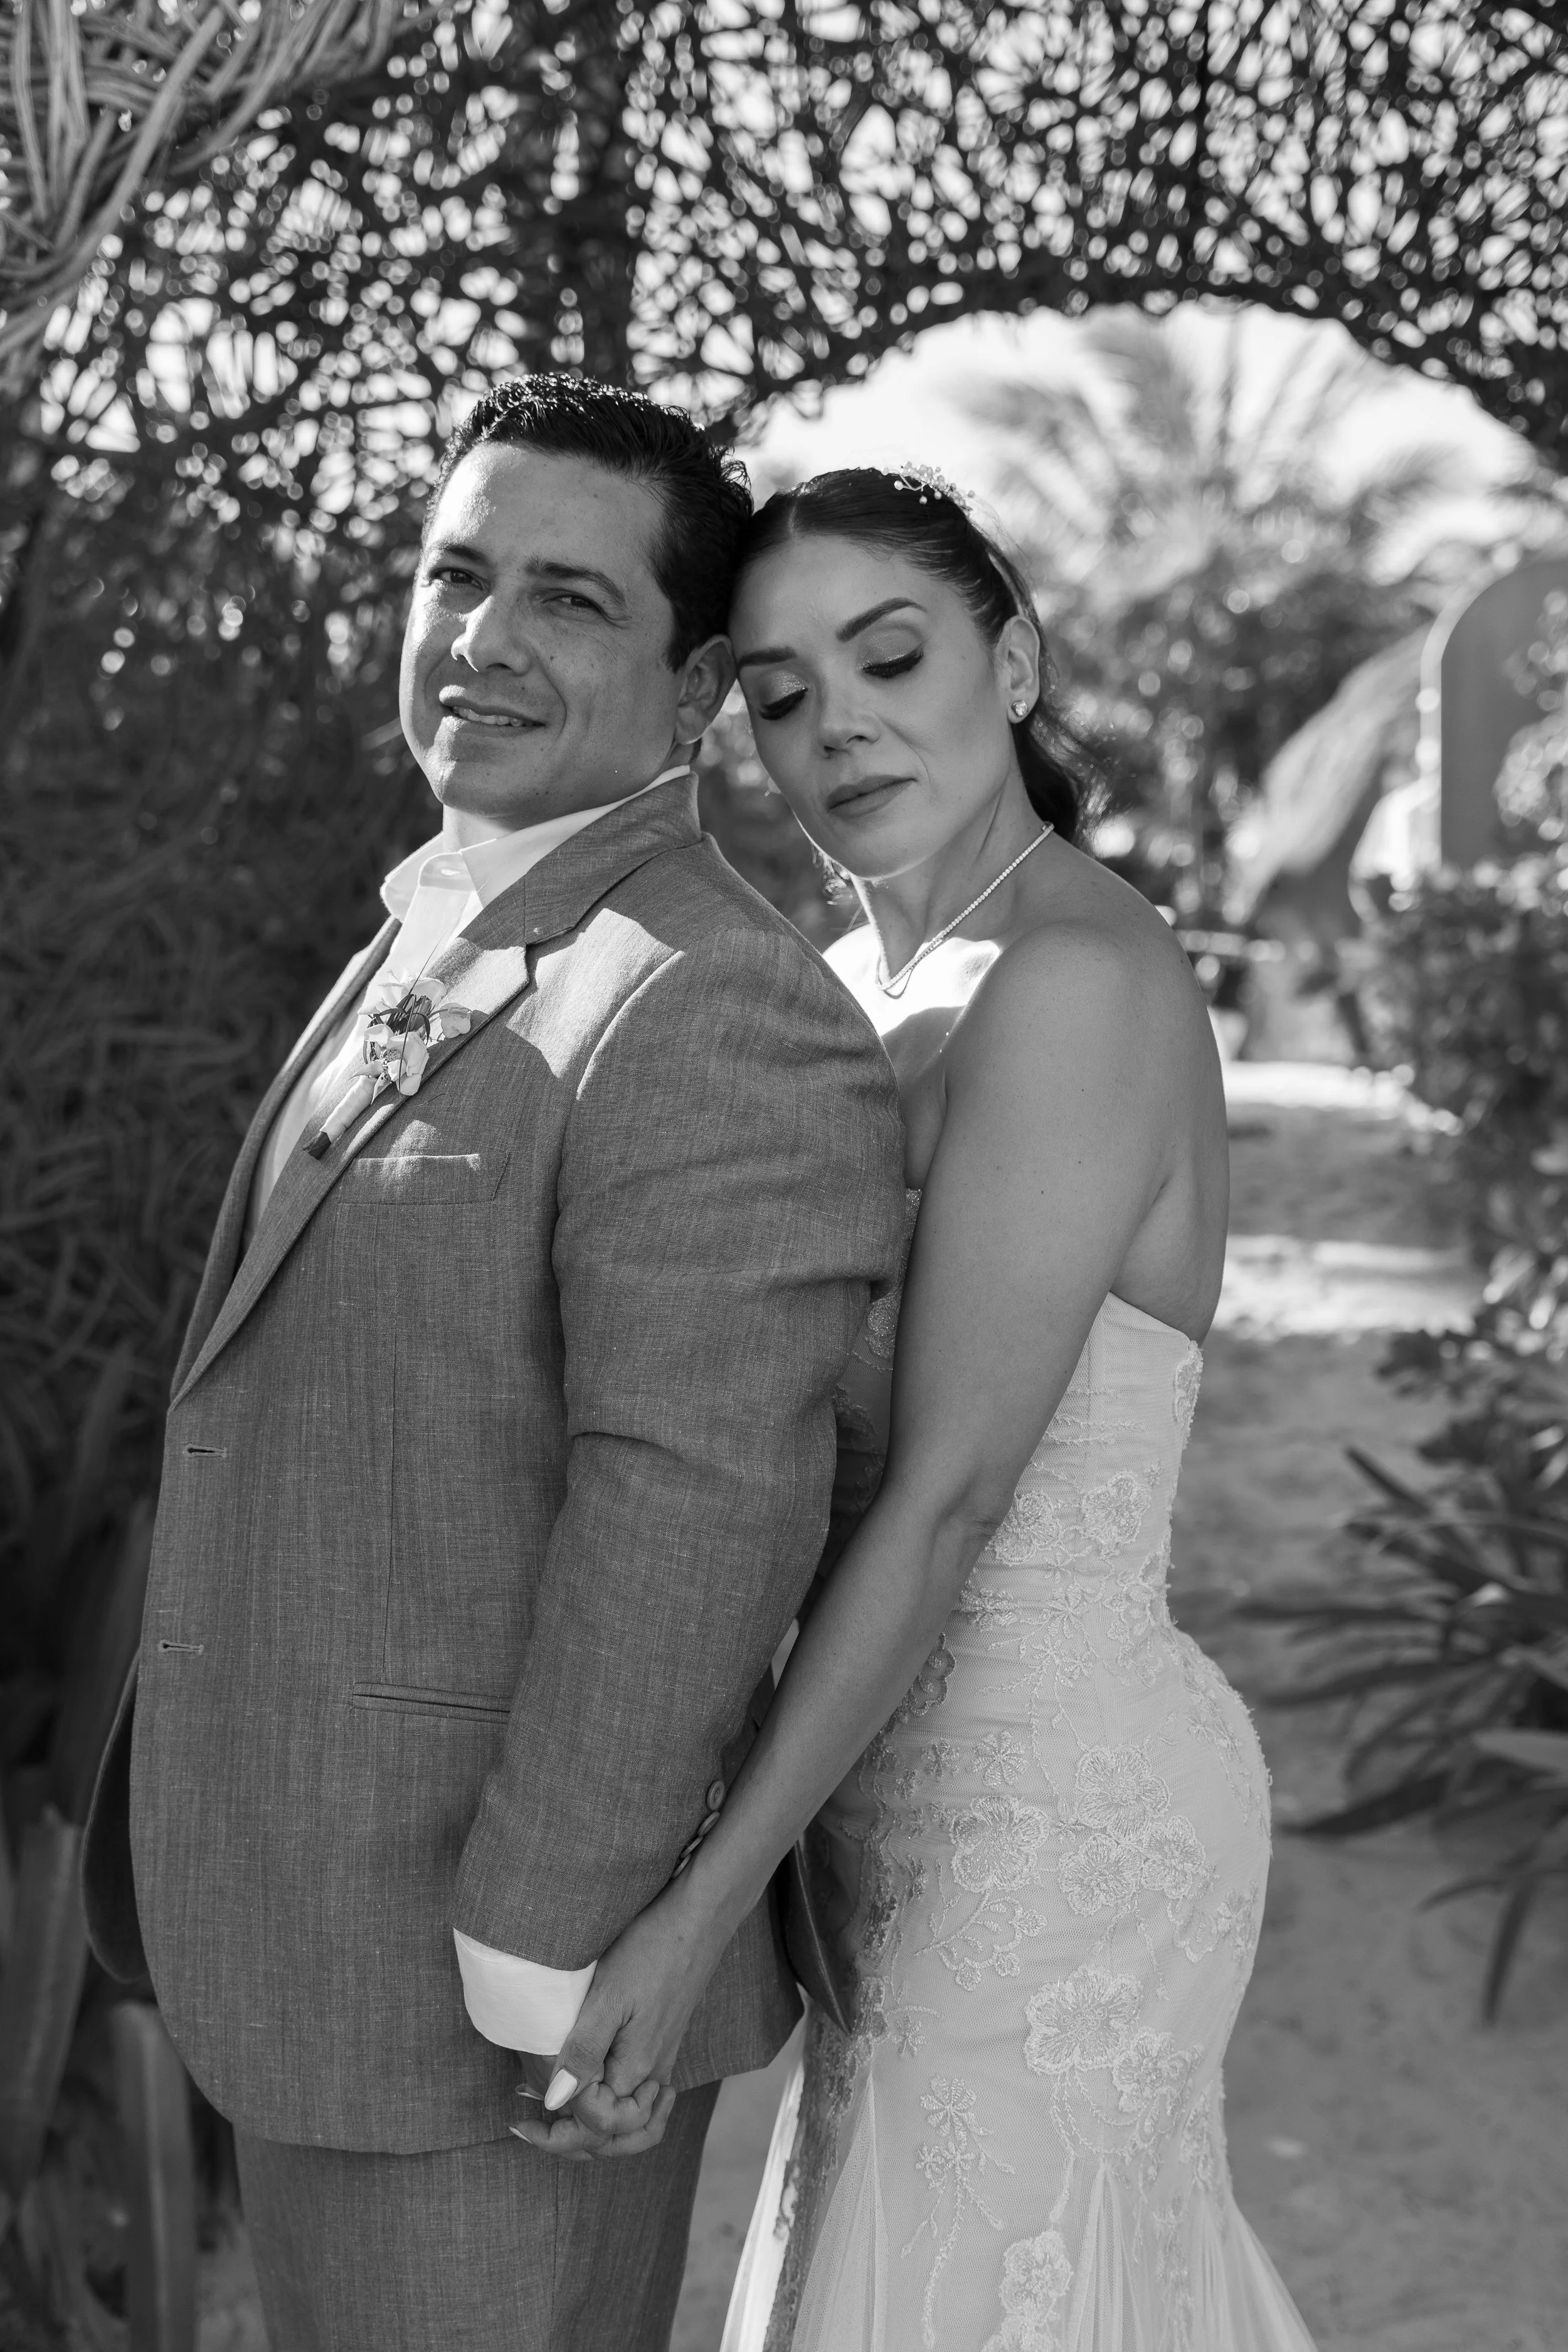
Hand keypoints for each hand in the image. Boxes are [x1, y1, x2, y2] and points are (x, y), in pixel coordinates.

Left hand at [509, 1881, 726, 2160]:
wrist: (699, 1919)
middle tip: (529, 2127)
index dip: (557, 2126)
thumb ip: (584, 2051)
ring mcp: (660, 2061)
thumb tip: (554, 2102)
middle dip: (571, 2143)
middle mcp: (651, 2075)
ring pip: (631, 2125)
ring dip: (595, 2134)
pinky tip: (592, 2092)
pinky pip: (640, 2100)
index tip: (522, 2113)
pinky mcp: (662, 2046)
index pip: (595, 2125)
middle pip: (615, 2138)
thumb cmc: (651, 1948)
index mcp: (635, 2068)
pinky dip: (616, 2112)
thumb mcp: (610, 1995)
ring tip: (558, 2122)